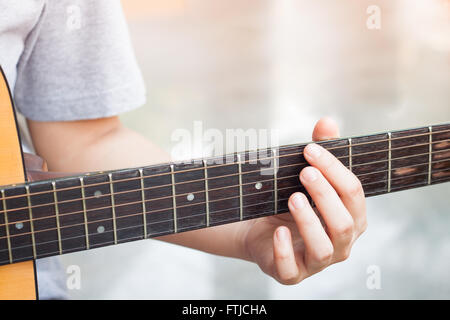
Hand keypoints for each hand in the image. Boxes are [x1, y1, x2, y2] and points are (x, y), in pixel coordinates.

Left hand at [241, 117, 366, 283]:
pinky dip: (285, 251)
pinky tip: (277, 231)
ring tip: (293, 197)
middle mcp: (341, 243)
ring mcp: (317, 261)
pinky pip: (292, 269)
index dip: (335, 169)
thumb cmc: (291, 202)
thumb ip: (321, 151)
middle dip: (325, 195)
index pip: (353, 193)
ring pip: (323, 247)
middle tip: (304, 172)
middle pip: (344, 222)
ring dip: (309, 221)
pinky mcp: (292, 273)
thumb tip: (327, 121)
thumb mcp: (306, 177)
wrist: (260, 229)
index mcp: (351, 217)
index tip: (310, 149)